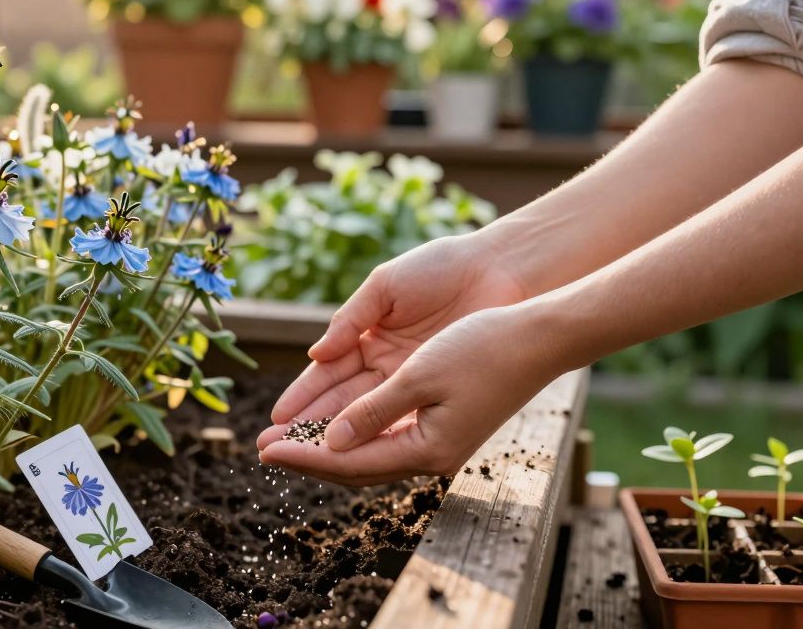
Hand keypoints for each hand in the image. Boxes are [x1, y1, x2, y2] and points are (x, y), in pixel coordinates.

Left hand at [256, 305, 562, 484]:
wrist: (540, 336)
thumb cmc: (483, 347)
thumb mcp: (420, 375)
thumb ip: (373, 412)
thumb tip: (329, 441)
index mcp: (427, 449)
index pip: (348, 462)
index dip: (303, 455)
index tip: (263, 448)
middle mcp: (432, 455)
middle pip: (355, 466)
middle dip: (307, 456)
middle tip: (262, 448)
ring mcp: (440, 442)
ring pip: (369, 453)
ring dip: (326, 445)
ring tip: (287, 438)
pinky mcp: (443, 423)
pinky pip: (386, 437)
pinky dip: (354, 432)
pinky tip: (331, 425)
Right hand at [258, 234, 524, 447]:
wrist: (500, 270)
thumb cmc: (443, 268)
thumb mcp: (387, 287)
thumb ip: (350, 320)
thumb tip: (315, 356)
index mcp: (368, 337)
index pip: (326, 377)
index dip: (300, 399)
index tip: (275, 421)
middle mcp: (387, 367)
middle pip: (339, 406)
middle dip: (305, 430)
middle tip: (271, 452)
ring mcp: (413, 383)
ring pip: (365, 420)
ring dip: (332, 442)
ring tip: (298, 460)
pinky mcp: (440, 394)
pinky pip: (401, 423)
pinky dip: (374, 439)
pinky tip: (347, 455)